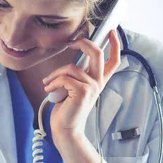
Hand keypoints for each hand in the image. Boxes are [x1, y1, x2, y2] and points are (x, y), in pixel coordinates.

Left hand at [42, 29, 121, 143]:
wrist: (65, 130)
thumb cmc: (66, 110)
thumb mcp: (73, 88)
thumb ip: (76, 74)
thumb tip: (71, 58)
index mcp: (98, 81)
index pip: (113, 61)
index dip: (115, 44)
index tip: (111, 31)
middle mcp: (98, 83)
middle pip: (97, 53)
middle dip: (83, 43)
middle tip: (71, 43)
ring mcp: (92, 87)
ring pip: (72, 67)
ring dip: (55, 74)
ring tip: (47, 83)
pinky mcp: (82, 92)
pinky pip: (64, 78)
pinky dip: (53, 82)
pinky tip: (48, 89)